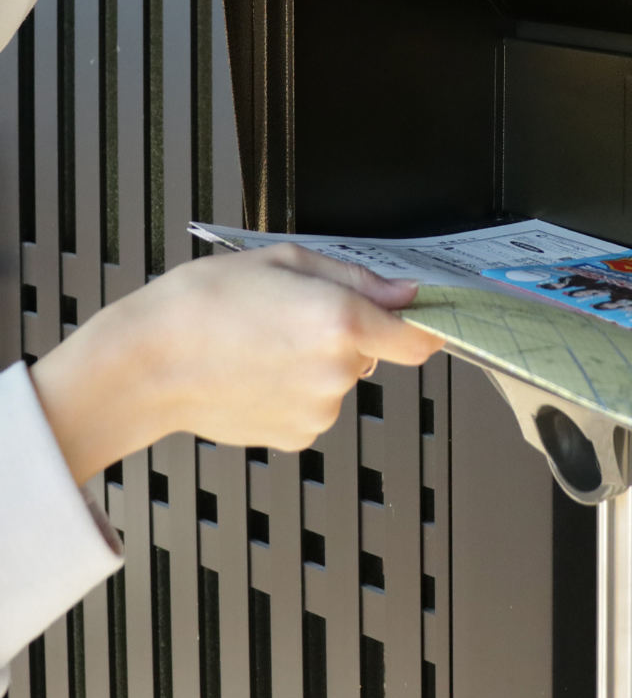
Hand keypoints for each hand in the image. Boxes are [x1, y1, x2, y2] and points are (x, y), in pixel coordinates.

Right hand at [30, 244, 443, 483]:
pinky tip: (257, 372)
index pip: (421, 337)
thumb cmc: (201, 304)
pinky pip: (315, 405)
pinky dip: (296, 390)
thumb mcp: (282, 260)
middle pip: (372, 350)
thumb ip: (355, 277)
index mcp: (342, 321)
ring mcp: (320, 410)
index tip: (416, 317)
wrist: (141, 366)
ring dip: (317, 362)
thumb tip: (404, 292)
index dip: (424, 325)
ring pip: (340, 378)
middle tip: (292, 314)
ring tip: (263, 344)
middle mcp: (338, 371)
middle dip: (346, 332)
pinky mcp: (298, 436)